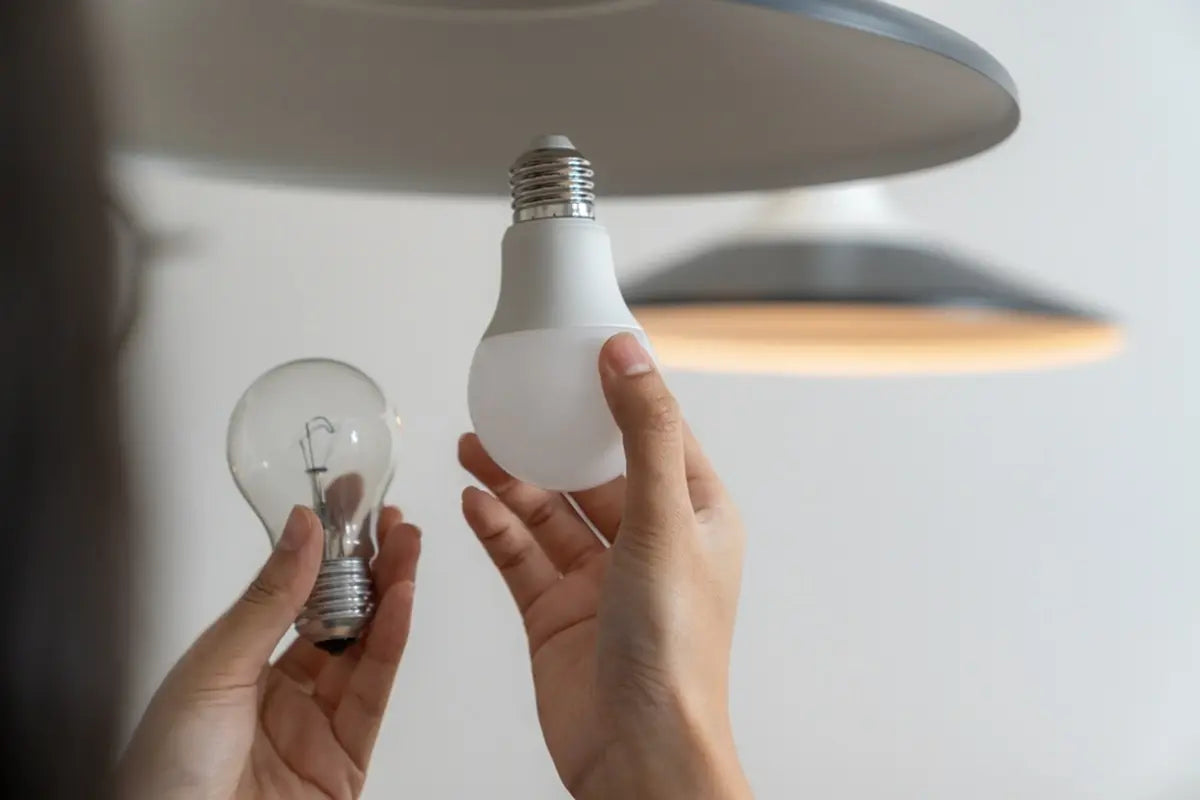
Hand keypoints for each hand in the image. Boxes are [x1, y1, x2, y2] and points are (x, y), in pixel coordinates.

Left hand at [118, 506, 420, 799]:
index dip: (326, 549)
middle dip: (370, 566)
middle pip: (340, 618)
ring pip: (366, 649)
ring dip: (390, 594)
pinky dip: (391, 644)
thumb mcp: (213, 668)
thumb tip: (303, 526)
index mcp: (240, 666)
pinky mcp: (346, 761)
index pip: (296, 595)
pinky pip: (374, 693)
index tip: (349, 501)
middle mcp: (283, 692)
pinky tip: (400, 601)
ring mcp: (318, 726)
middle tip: (393, 520)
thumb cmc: (165, 771)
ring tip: (408, 545)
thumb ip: (269, 600)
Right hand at [459, 333, 751, 799]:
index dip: (620, 393)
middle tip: (508, 402)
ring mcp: (600, 580)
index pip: (655, 434)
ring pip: (549, 512)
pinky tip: (473, 501)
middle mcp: (648, 544)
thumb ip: (643, 433)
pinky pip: (521, 556)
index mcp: (694, 516)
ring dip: (512, 478)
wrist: (637, 751)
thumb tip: (627, 355)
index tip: (579, 355)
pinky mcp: (557, 613)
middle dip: (550, 437)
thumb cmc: (673, 649)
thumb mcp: (664, 520)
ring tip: (473, 443)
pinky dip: (496, 527)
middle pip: (591, 471)